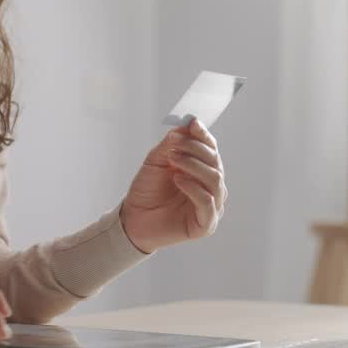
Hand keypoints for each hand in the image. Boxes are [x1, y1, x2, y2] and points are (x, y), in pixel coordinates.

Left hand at [120, 118, 227, 252]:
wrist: (133, 219)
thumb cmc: (147, 190)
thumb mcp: (157, 160)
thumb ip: (172, 144)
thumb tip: (187, 125)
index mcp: (202, 170)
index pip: (211, 149)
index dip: (203, 135)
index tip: (192, 123)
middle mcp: (211, 187)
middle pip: (215, 162)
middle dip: (195, 149)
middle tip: (175, 144)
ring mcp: (212, 206)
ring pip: (215, 179)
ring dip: (194, 165)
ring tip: (173, 159)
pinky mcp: (206, 224)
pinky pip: (207, 202)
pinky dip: (193, 187)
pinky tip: (178, 179)